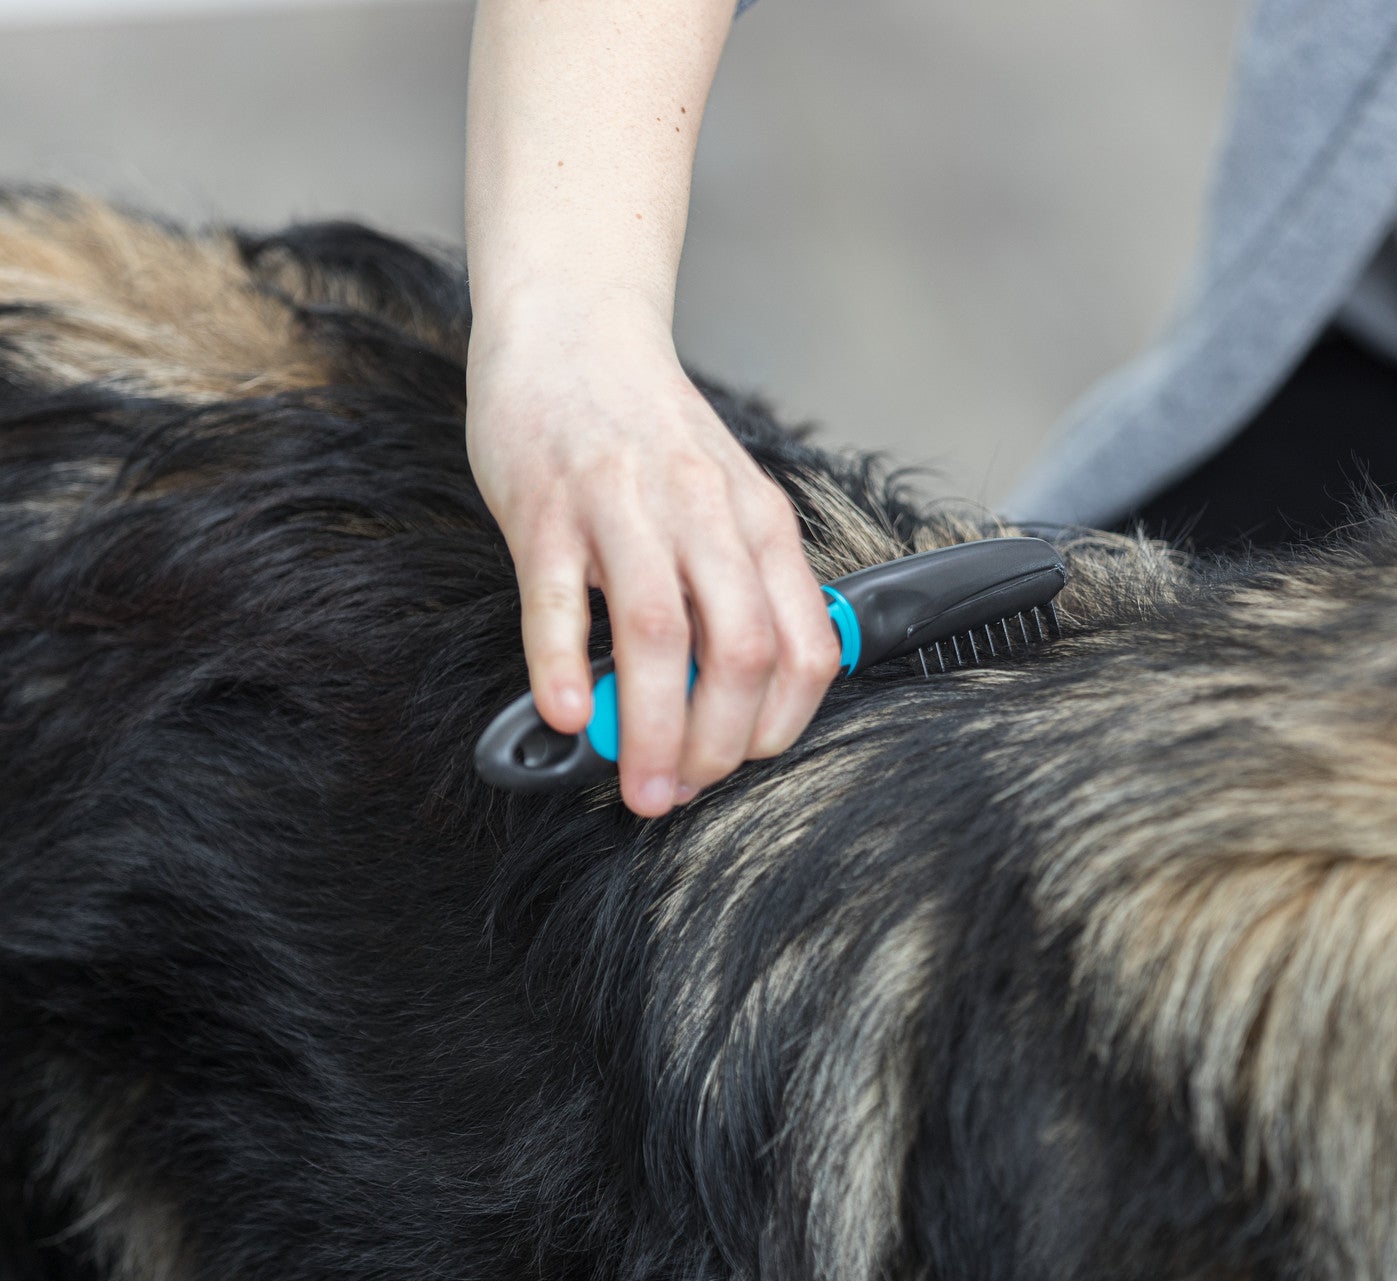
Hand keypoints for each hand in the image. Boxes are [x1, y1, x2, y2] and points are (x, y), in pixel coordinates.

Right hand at [466, 284, 842, 815]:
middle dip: (716, 744)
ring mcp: (625, 507)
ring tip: (633, 781)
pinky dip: (565, 667)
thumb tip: (727, 697)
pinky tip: (565, 714)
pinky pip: (560, 600)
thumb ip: (734, 585)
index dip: (780, 723)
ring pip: (662, 635)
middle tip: (678, 791)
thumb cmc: (645, 429)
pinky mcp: (547, 507)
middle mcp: (705, 514)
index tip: (740, 762)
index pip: (804, 644)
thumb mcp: (721, 499)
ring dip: (651, 727)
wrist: (573, 328)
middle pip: (742, 651)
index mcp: (759, 521)